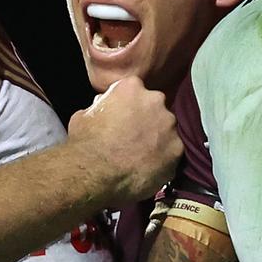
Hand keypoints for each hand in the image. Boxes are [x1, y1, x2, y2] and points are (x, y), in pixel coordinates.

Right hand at [67, 76, 181, 204]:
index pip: (134, 89)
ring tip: (141, 156)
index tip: (124, 116)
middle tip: (133, 137)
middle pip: (155, 107)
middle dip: (147, 120)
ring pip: (166, 129)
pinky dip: (163, 159)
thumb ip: (101, 106)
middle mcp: (154, 101)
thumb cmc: (85, 143)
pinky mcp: (177, 149)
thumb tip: (104, 108)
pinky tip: (148, 168)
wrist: (95, 173)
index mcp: (131, 87)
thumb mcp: (83, 115)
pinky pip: (172, 152)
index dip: (129, 105)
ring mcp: (168, 125)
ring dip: (157, 139)